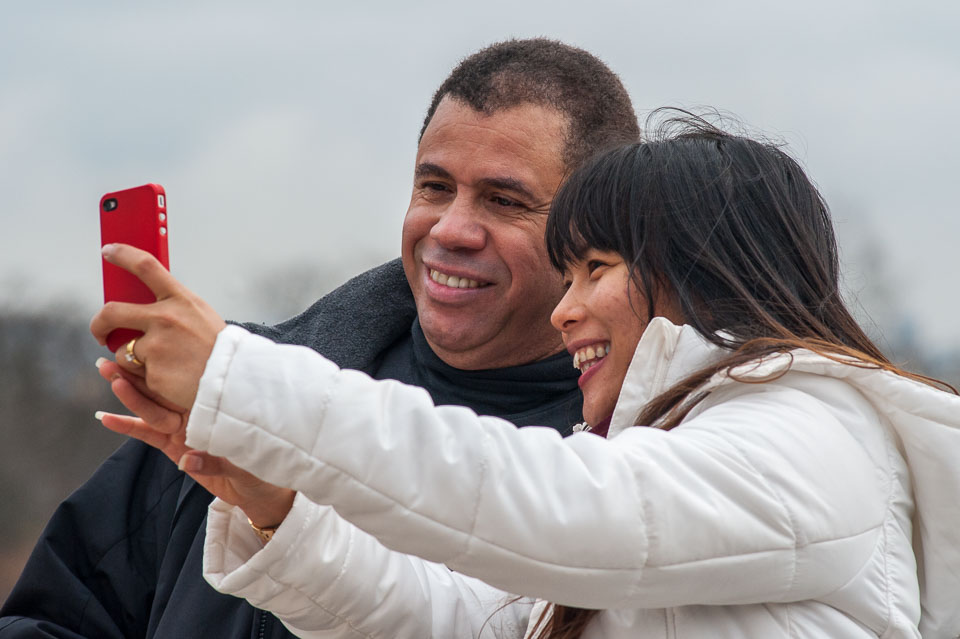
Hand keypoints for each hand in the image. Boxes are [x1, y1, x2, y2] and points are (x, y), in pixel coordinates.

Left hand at [90, 243, 226, 408]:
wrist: (234, 380)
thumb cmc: (217, 348)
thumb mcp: (201, 316)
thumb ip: (173, 307)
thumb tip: (139, 304)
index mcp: (181, 300)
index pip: (146, 267)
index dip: (123, 255)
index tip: (108, 252)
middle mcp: (165, 318)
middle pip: (112, 311)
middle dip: (99, 323)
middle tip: (101, 332)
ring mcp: (157, 345)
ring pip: (122, 351)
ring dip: (133, 360)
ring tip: (163, 365)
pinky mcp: (153, 370)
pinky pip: (135, 374)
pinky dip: (147, 377)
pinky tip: (170, 377)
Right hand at [96, 346, 294, 527]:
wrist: (259, 486)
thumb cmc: (259, 461)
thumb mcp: (242, 458)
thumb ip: (213, 460)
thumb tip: (186, 460)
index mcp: (212, 405)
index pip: (180, 383)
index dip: (160, 369)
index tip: (143, 355)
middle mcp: (194, 412)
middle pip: (159, 391)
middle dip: (133, 377)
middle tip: (109, 363)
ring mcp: (183, 429)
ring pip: (150, 409)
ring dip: (128, 396)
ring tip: (108, 378)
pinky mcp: (175, 447)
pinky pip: (148, 434)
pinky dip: (128, 426)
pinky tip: (107, 418)